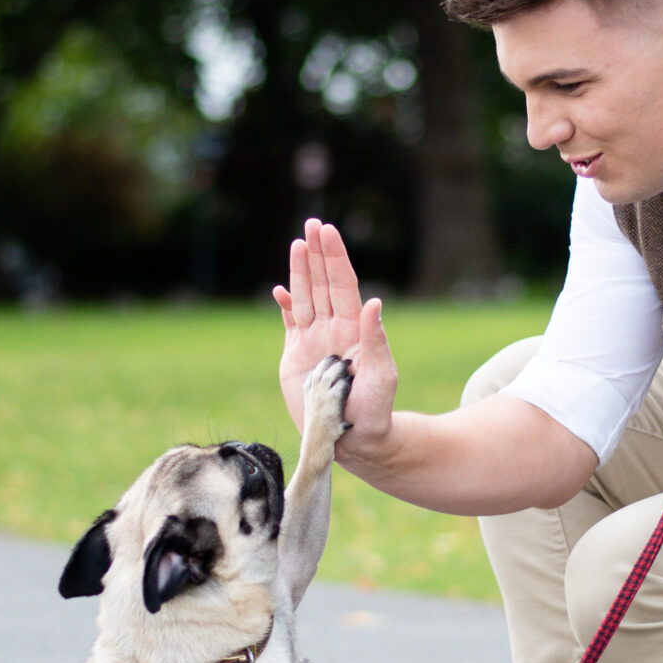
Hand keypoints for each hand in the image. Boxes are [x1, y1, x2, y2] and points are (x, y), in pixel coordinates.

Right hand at [272, 220, 396, 460]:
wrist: (354, 439)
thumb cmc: (375, 408)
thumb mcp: (382, 374)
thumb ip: (375, 339)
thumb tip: (374, 302)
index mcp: (354, 328)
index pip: (343, 284)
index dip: (335, 257)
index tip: (328, 231)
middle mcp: (333, 329)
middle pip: (323, 283)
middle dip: (318, 254)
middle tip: (313, 224)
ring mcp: (313, 342)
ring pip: (305, 298)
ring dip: (300, 272)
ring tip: (297, 244)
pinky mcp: (295, 357)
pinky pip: (290, 324)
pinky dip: (285, 307)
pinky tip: (280, 289)